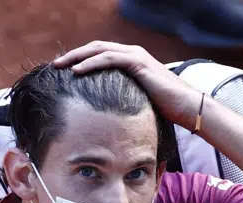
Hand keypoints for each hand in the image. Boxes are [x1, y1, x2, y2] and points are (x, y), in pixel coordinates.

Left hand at [53, 41, 200, 128]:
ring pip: (98, 50)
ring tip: (59, 66)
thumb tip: (105, 114)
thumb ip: (122, 99)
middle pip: (94, 48)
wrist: (188, 108)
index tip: (62, 72)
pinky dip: (91, 63)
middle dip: (72, 55)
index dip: (79, 60)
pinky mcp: (138, 62)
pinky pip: (108, 59)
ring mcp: (135, 55)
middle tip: (54, 65)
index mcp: (130, 60)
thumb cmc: (165, 110)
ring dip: (76, 57)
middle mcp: (131, 53)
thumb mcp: (137, 102)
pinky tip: (77, 71)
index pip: (98, 55)